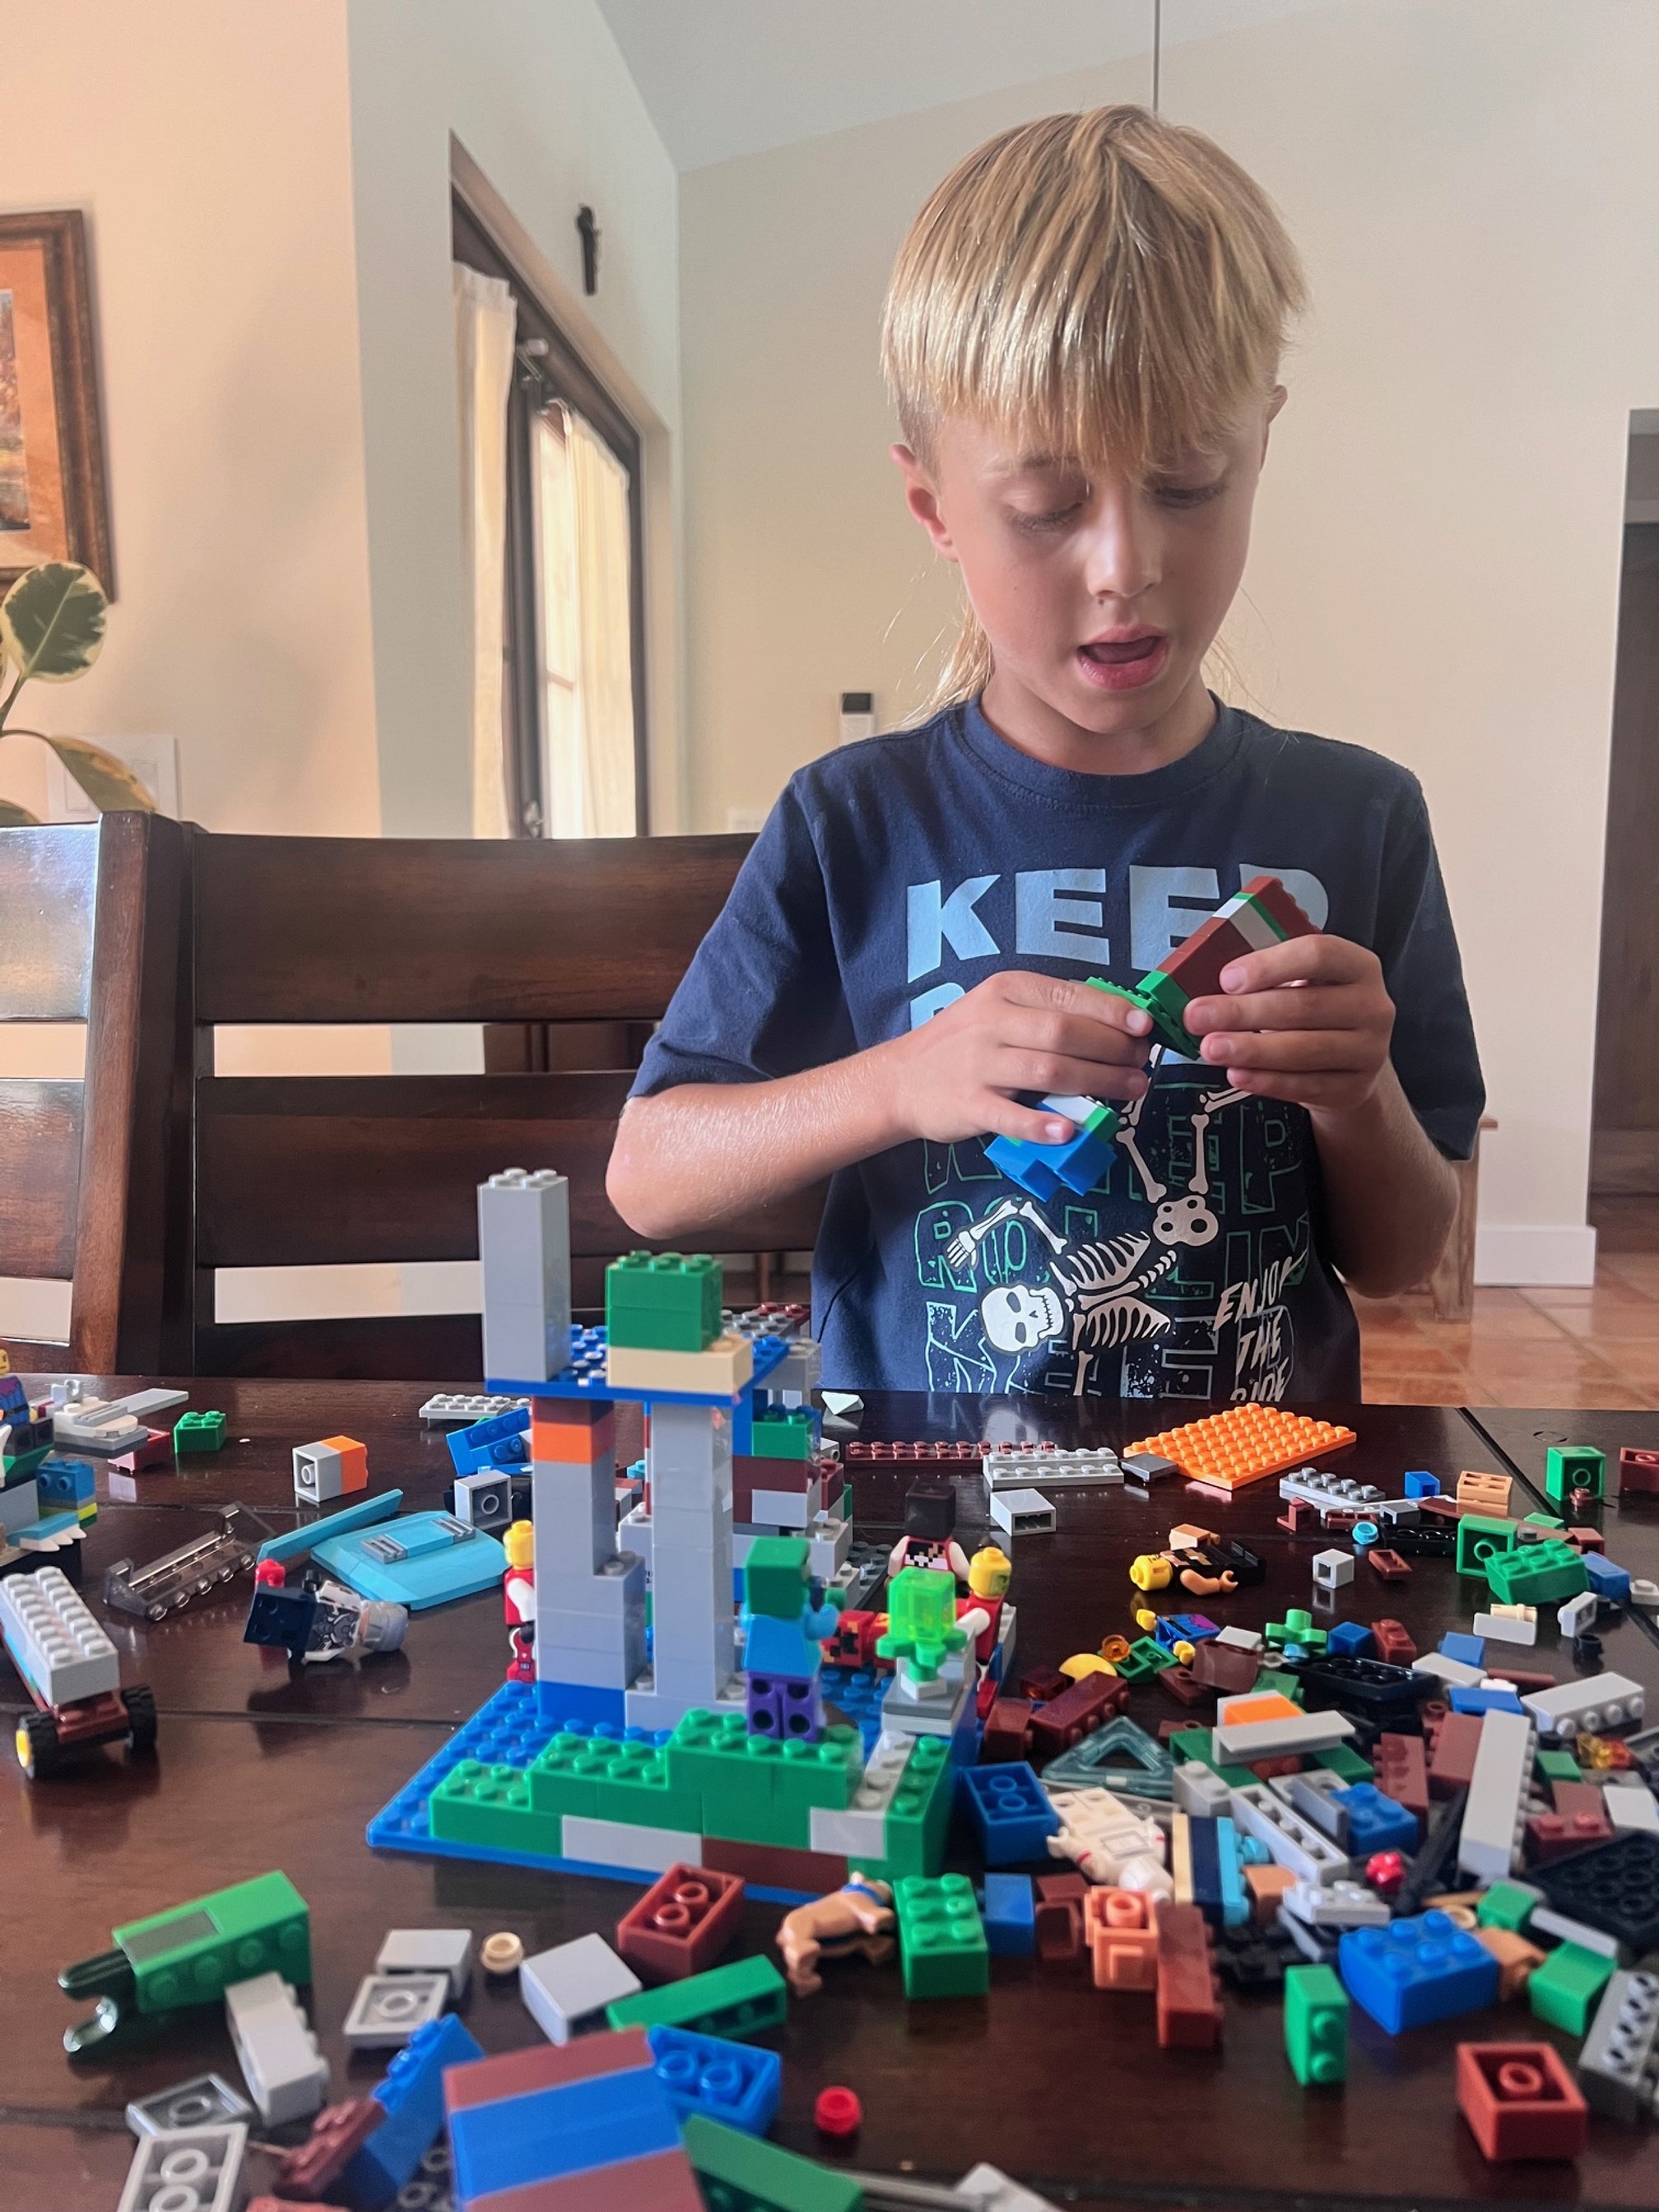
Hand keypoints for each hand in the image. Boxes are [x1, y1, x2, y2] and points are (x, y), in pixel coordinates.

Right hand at [880, 971, 1151, 1146]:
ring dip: (1097, 1082)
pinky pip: (1010, 1115)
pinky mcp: (968, 1104)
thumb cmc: (963, 1044)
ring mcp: (978, 1064)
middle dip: (1113, 1050)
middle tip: (1141, 1066)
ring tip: (1130, 1092)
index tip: (1144, 1027)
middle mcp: (992, 1022)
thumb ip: (1047, 1012)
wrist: (900, 1079)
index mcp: (1005, 991)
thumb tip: (1116, 1023)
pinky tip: (1069, 1130)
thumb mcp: (999, 1010)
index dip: (1113, 1012)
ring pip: (1049, 1070)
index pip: (1069, 996)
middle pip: (1065, 1033)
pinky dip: (1042, 1123)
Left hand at [1181, 935, 1394, 1117]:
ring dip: (1251, 1049)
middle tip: (1199, 1016)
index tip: (1227, 979)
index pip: (1318, 954)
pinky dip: (1267, 1081)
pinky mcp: (1355, 1088)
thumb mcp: (1302, 981)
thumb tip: (1210, 987)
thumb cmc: (1316, 1011)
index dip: (1269, 965)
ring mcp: (1369, 1050)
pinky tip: (1238, 1074)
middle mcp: (1371, 1006)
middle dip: (1243, 1012)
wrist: (1351, 1063)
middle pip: (1303, 1006)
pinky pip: (1305, 1086)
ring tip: (1211, 1047)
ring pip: (1304, 1050)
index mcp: (1357, 965)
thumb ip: (1266, 976)